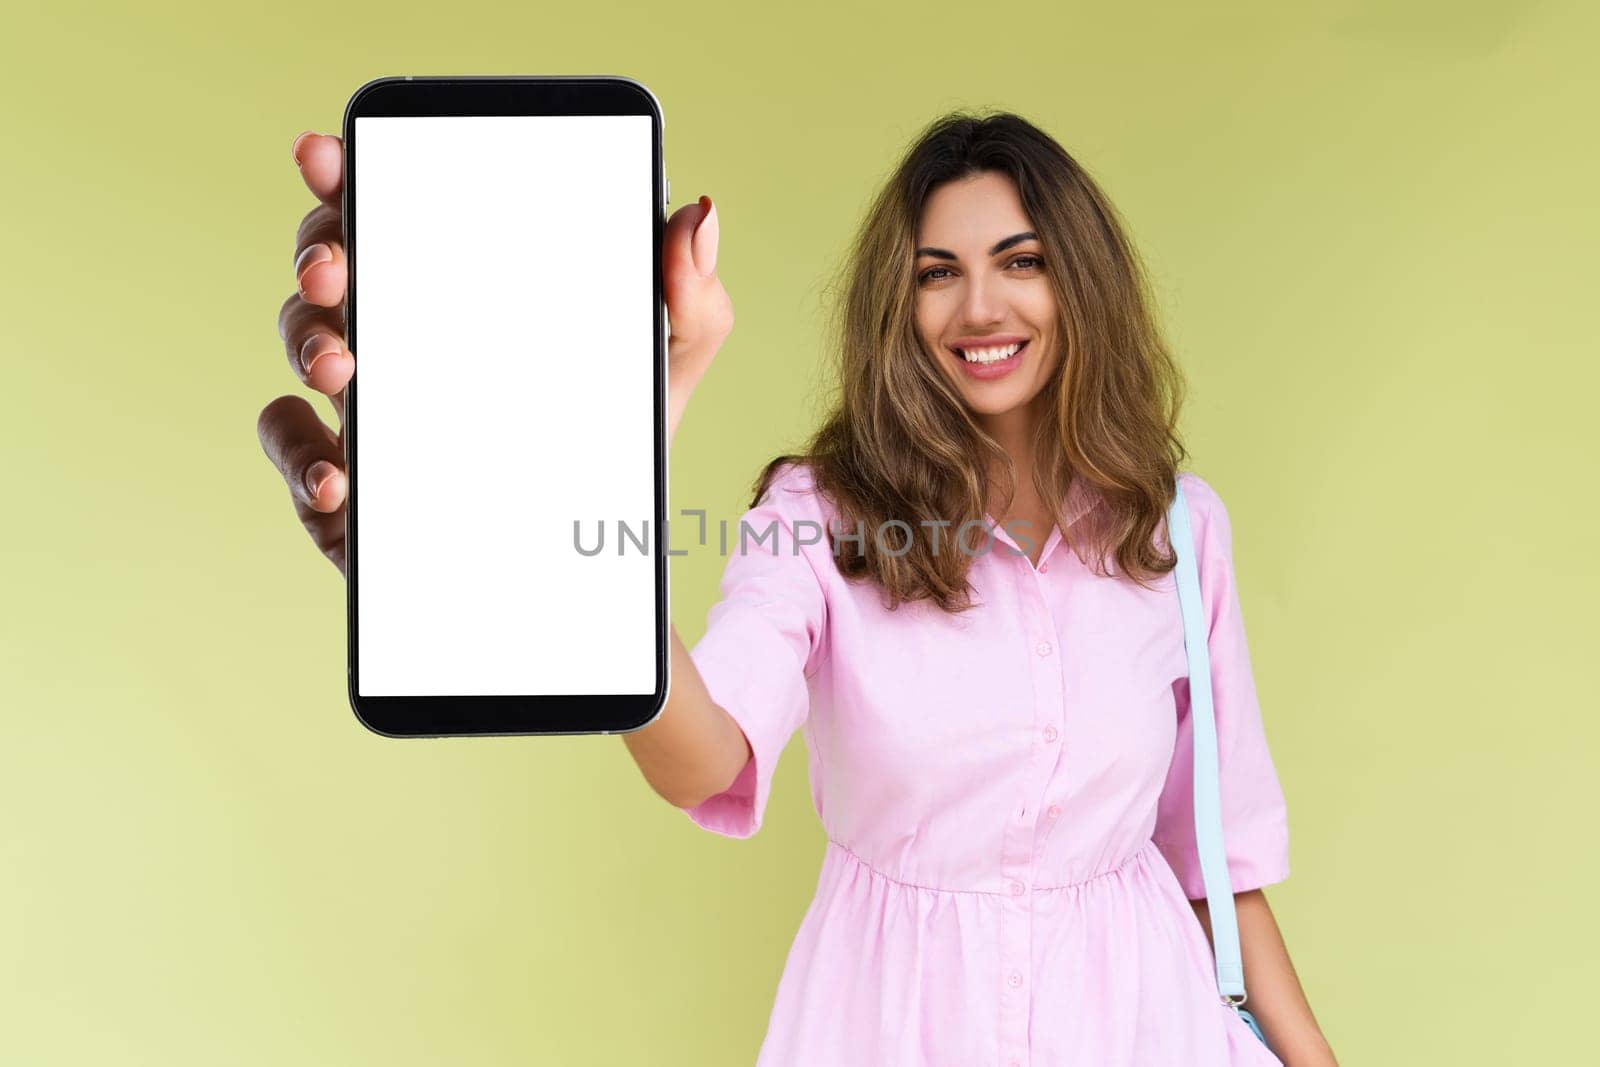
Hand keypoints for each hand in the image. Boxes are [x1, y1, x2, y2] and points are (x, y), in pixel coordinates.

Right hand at [257, 130, 730, 577]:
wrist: (597, 562)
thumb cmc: (613, 446)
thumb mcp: (662, 371)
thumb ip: (689, 300)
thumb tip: (697, 214)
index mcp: (462, 292)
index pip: (395, 211)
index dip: (349, 175)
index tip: (326, 152)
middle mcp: (402, 338)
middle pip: (330, 267)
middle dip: (317, 253)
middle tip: (337, 269)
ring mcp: (367, 411)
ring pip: (304, 347)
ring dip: (308, 344)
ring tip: (346, 369)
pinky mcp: (352, 490)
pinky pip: (298, 459)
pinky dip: (302, 457)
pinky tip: (340, 476)